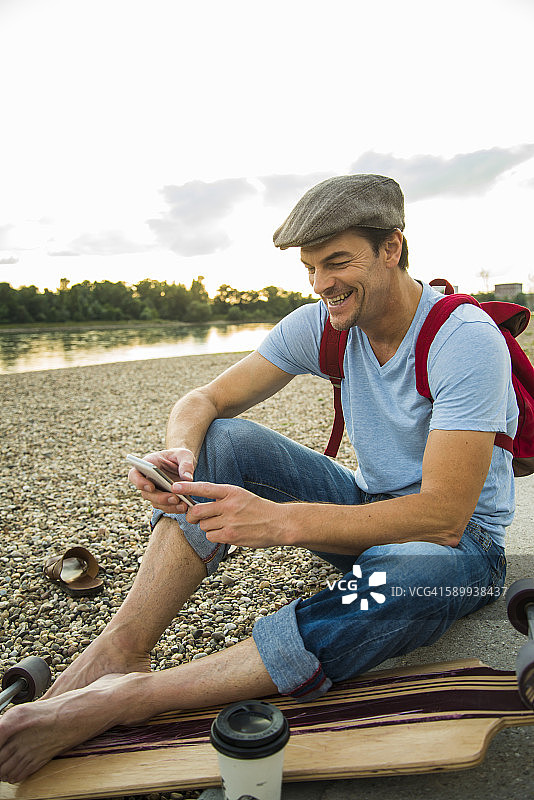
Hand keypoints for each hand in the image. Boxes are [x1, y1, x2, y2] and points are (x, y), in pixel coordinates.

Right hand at [128, 448, 195, 513]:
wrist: (184, 465)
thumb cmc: (180, 456)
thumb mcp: (184, 455)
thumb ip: (186, 464)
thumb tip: (187, 478)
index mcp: (147, 465)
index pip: (134, 475)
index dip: (139, 482)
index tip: (151, 487)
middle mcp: (147, 480)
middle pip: (146, 493)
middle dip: (160, 498)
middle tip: (174, 498)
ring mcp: (154, 491)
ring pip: (156, 502)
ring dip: (168, 506)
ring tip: (182, 505)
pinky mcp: (163, 499)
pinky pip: (166, 507)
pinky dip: (174, 508)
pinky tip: (185, 507)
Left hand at [173, 481, 287, 547]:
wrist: (278, 523)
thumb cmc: (259, 509)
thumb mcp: (241, 495)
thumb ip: (222, 497)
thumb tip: (201, 504)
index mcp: (231, 492)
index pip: (204, 488)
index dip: (187, 488)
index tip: (174, 487)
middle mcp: (229, 505)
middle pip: (198, 511)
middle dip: (192, 515)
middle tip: (194, 517)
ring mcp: (230, 521)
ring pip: (204, 525)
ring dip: (207, 526)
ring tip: (221, 525)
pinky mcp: (231, 536)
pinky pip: (211, 536)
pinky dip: (214, 536)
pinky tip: (225, 533)